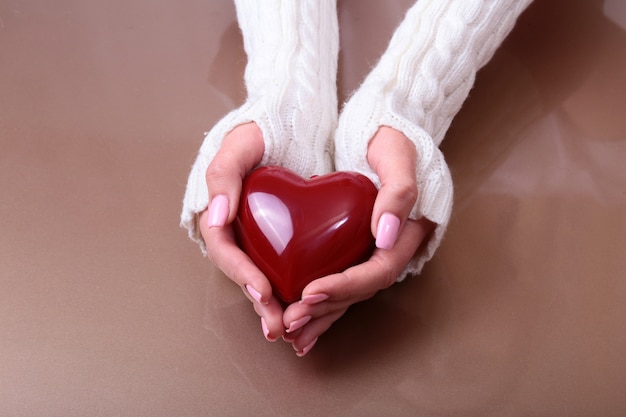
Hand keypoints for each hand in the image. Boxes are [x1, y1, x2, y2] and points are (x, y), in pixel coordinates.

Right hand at [198, 122, 285, 341]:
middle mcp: (236, 229)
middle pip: (242, 272)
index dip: (241, 273)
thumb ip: (223, 175)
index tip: (262, 291)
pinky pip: (282, 266)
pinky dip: (291, 288)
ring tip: (290, 329)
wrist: (286, 123)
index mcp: (219, 212)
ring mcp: (256, 235)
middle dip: (259, 301)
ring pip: (261, 276)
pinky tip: (306, 307)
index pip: (225, 250)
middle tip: (277, 325)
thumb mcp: (237, 145)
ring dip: (274, 305)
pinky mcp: (278, 237)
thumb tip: (217, 215)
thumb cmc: (258, 133)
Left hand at [282, 127, 434, 355]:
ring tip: (287, 331)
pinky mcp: (353, 249)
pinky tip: (299, 321)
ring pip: (348, 293)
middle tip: (289, 319)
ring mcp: (372, 252)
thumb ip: (398, 191)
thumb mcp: (397, 153)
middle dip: (324, 308)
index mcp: (406, 232)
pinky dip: (319, 305)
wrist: (379, 129)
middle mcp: (390, 248)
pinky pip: (337, 282)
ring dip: (319, 316)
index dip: (344, 285)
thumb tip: (386, 235)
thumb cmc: (389, 138)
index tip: (310, 291)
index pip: (377, 270)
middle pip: (360, 290)